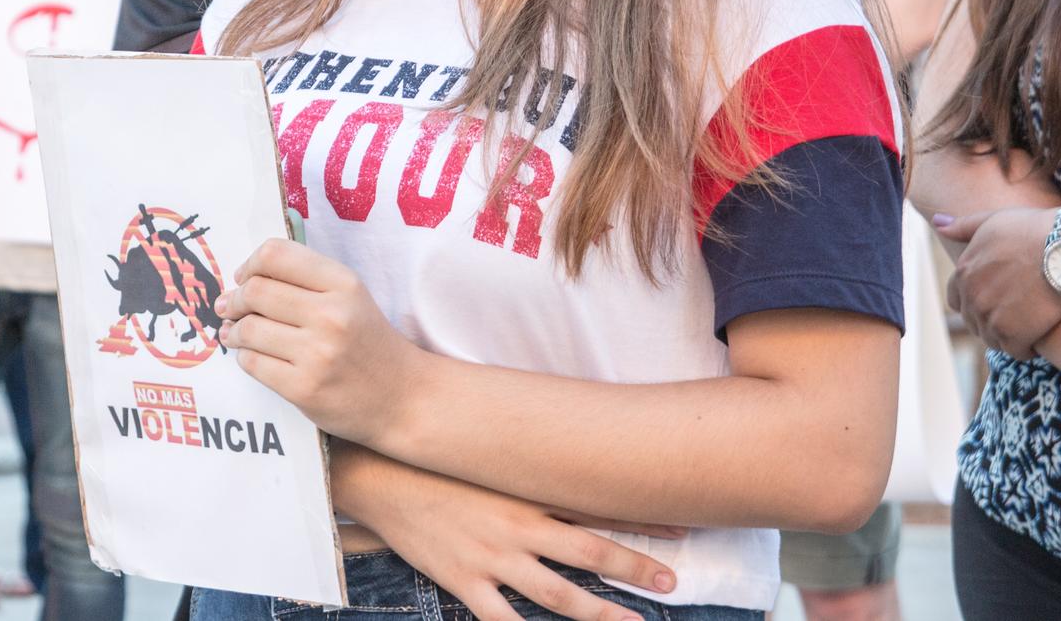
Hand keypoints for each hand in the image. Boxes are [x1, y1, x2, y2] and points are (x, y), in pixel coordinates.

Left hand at [215, 239, 417, 444]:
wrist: (402, 397)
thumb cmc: (368, 343)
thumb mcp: (350, 296)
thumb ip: (305, 279)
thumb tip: (241, 279)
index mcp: (343, 283)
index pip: (276, 254)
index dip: (250, 263)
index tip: (244, 277)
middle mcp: (331, 315)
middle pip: (255, 290)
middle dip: (234, 299)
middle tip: (230, 307)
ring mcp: (317, 354)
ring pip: (249, 328)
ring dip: (234, 330)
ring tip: (235, 333)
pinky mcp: (304, 388)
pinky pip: (253, 363)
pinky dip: (244, 357)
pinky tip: (251, 355)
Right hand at [333, 443, 680, 620]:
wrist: (379, 474)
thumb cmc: (436, 461)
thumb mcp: (487, 456)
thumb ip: (527, 462)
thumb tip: (569, 456)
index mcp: (526, 491)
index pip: (596, 505)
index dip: (639, 519)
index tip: (681, 526)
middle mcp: (517, 526)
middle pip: (590, 552)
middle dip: (636, 569)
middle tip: (673, 583)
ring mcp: (492, 558)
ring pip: (559, 595)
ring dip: (602, 613)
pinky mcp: (464, 582)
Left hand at [936, 206, 1060, 357]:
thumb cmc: (1035, 230)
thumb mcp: (994, 221)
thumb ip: (963, 226)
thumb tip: (938, 223)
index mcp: (963, 272)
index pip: (956, 300)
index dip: (974, 303)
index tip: (996, 302)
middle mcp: (972, 297)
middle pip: (973, 322)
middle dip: (991, 321)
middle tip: (1017, 317)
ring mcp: (991, 317)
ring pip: (992, 339)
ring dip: (1008, 337)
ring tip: (1028, 328)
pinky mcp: (1014, 334)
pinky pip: (1015, 351)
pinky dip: (1026, 349)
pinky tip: (1040, 338)